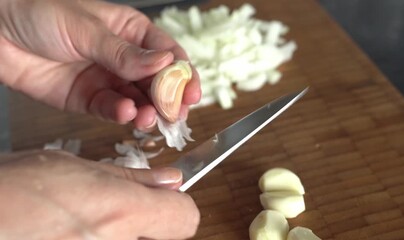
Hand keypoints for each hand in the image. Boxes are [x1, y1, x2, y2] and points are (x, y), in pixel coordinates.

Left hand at [0, 0, 200, 129]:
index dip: (183, 73)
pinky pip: (112, 110)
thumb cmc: (39, 13)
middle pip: (157, 82)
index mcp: (131, 32)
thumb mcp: (86, 29)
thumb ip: (124, 53)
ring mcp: (108, 80)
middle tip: (175, 113)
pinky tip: (126, 114)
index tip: (192, 92)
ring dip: (147, 111)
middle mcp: (124, 58)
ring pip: (138, 100)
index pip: (167, 53)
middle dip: (168, 99)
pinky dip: (121, 115)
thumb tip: (165, 64)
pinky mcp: (89, 99)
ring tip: (149, 118)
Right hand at [0, 150, 199, 239]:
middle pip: (162, 239)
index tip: (166, 197)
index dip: (178, 204)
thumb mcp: (79, 169)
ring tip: (86, 223)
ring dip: (118, 236)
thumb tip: (169, 179)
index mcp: (121, 212)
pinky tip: (73, 233)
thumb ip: (131, 178)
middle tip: (114, 211)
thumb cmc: (17, 190)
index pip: (185, 216)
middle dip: (145, 223)